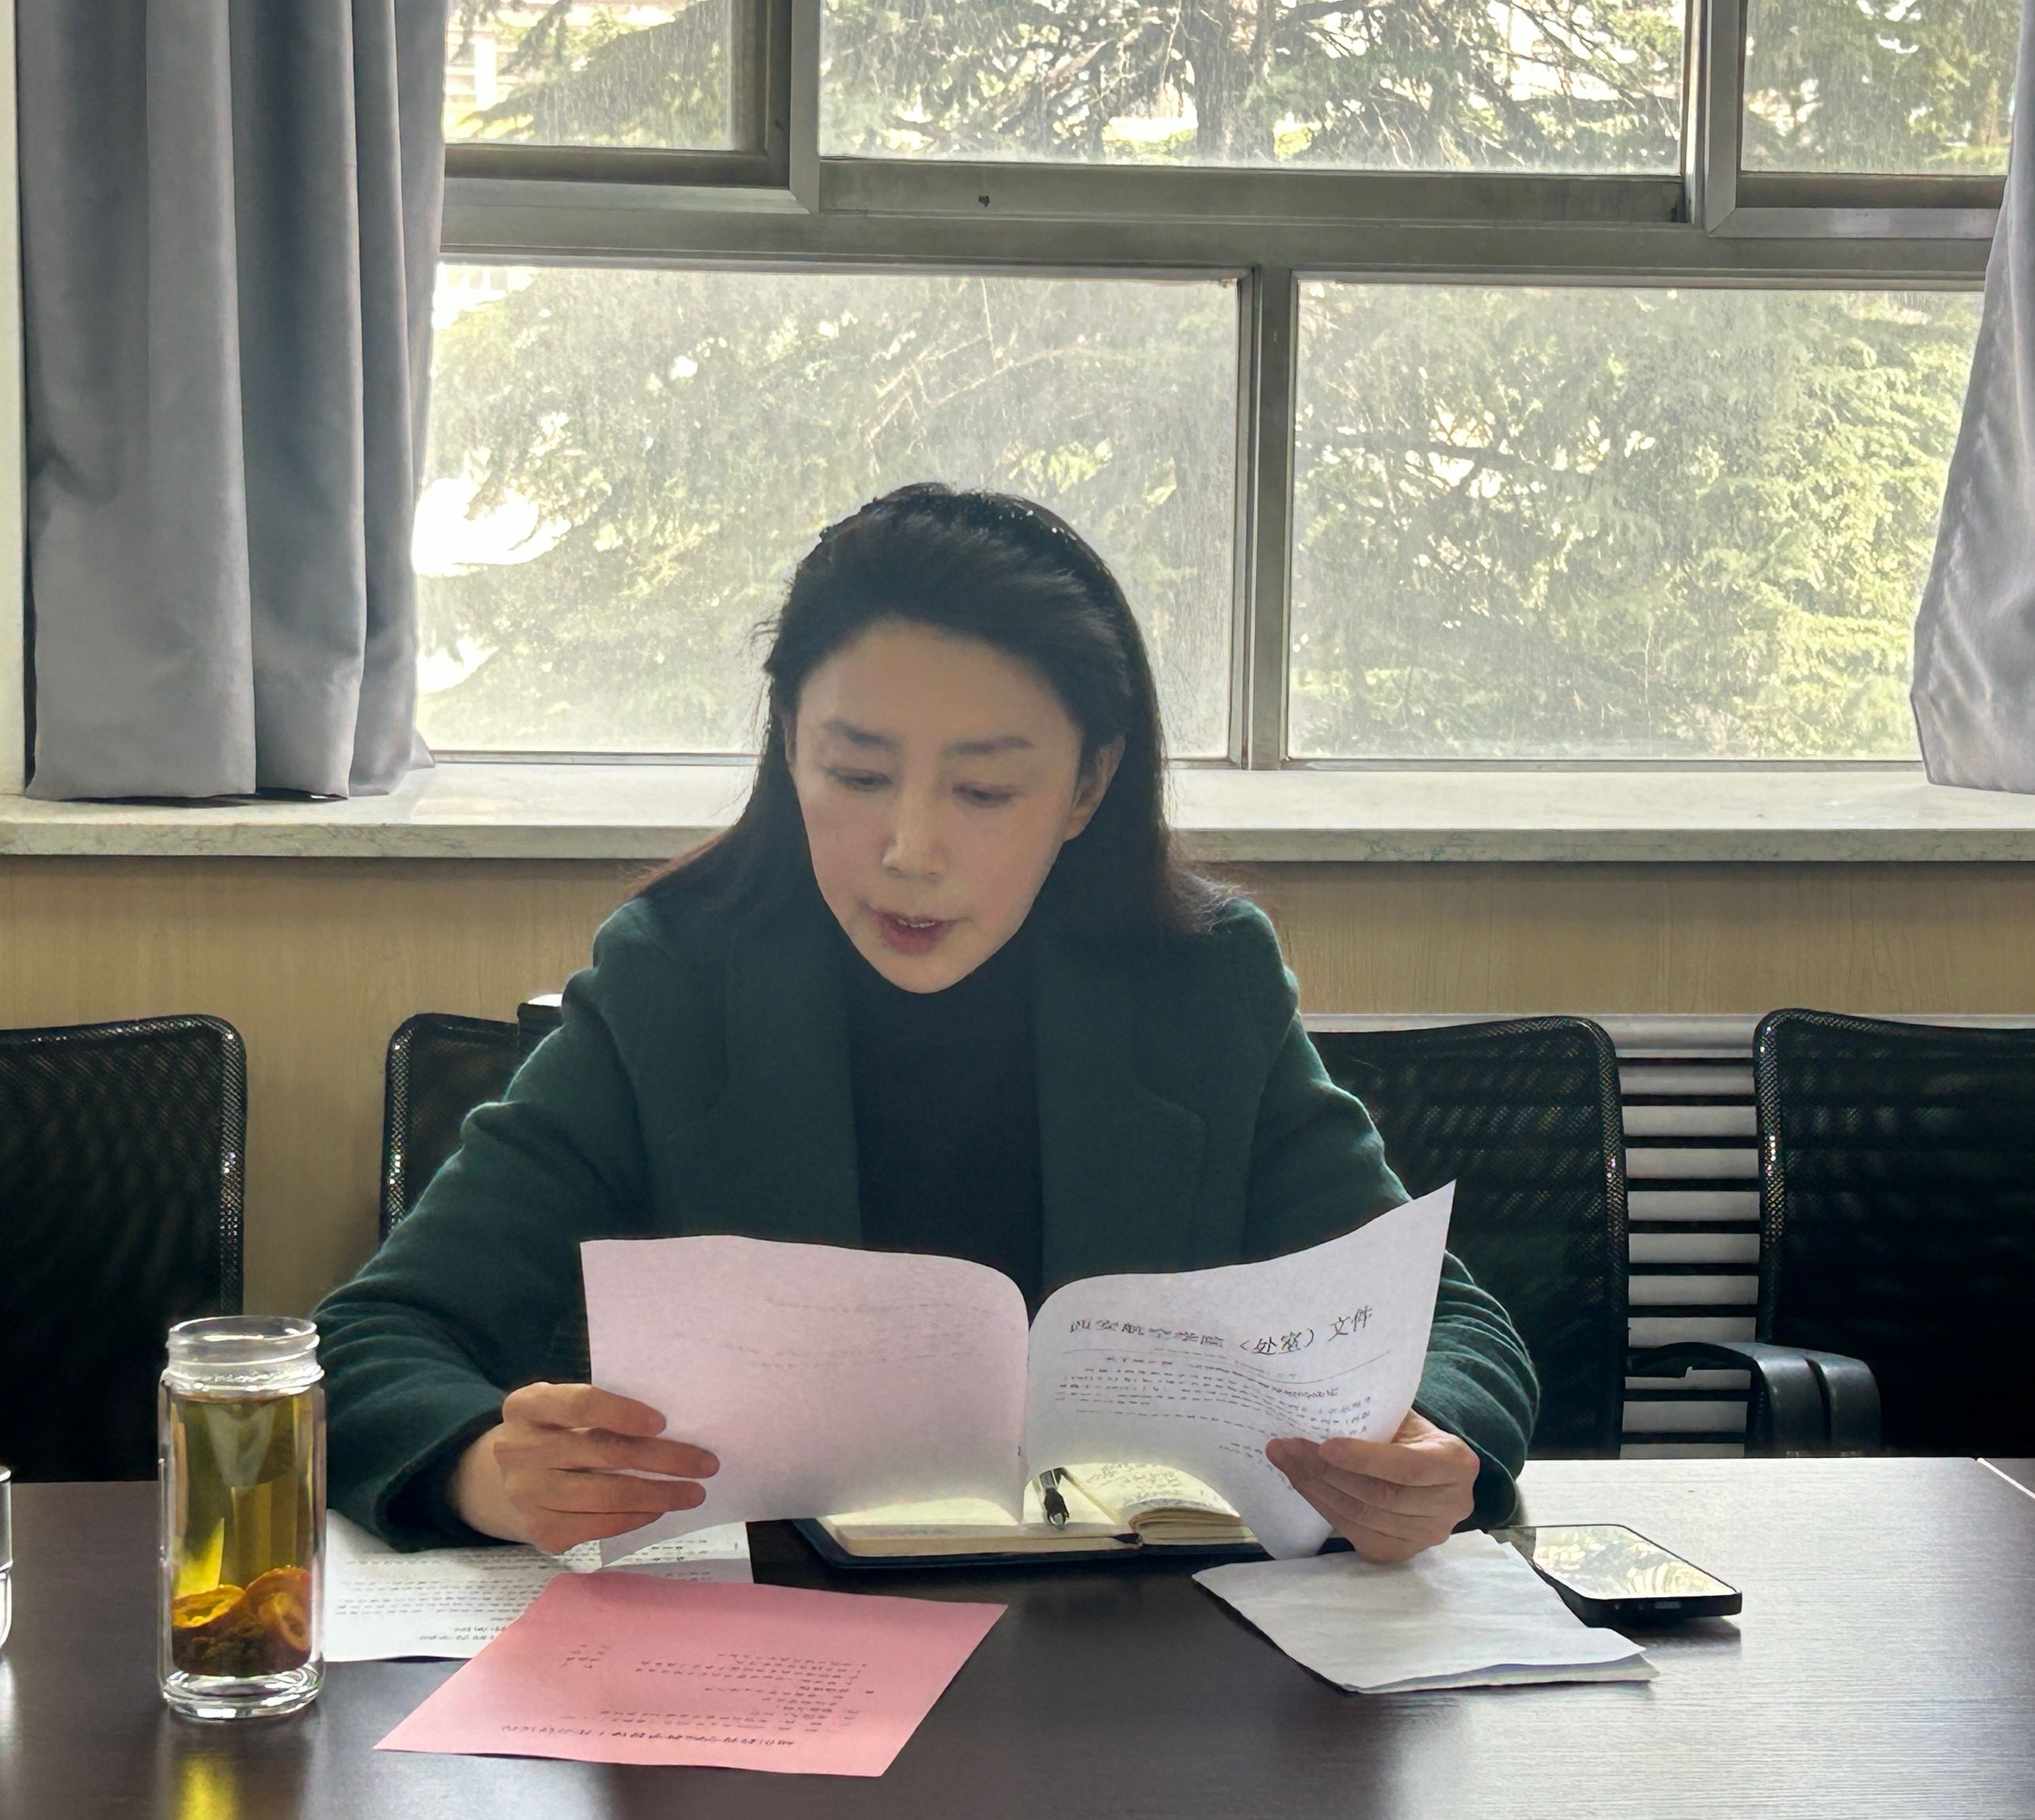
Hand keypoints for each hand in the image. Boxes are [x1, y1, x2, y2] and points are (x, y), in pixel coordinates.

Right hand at [450, 1382, 718, 1553]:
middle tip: (706, 1463)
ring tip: (694, 1492)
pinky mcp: (542, 1531)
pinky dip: (637, 1516)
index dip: (623, 1413)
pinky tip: (659, 1508)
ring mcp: (528, 1494)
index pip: (580, 1404)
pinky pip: (601, 1525)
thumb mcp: (557, 1408)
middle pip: (605, 1452)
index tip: (664, 1422)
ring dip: (660, 1494)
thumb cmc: (549, 1433)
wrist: (495, 1481)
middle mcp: (519, 1449)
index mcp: (527, 1406)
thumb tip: (672, 1425)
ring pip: (608, 1494)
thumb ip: (597, 1409)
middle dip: (665, 1458)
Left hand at [1265, 1410, 1480, 1562]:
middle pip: (1379, 1496)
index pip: (1408, 1467)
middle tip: (1286, 1447)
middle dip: (1325, 1471)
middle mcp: (1451, 1506)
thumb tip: (1319, 1406)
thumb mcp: (1405, 1417)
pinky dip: (1323, 1507)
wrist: (1430, 1472)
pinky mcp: (1400, 1553)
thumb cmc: (1411, 1436)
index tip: (1324, 1445)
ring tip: (1285, 1460)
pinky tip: (1302, 1484)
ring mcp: (1426, 1536)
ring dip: (1316, 1489)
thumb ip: (1376, 1415)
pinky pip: (1354, 1533)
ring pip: (1362, 1517)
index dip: (1364, 1459)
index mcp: (1456, 1464)